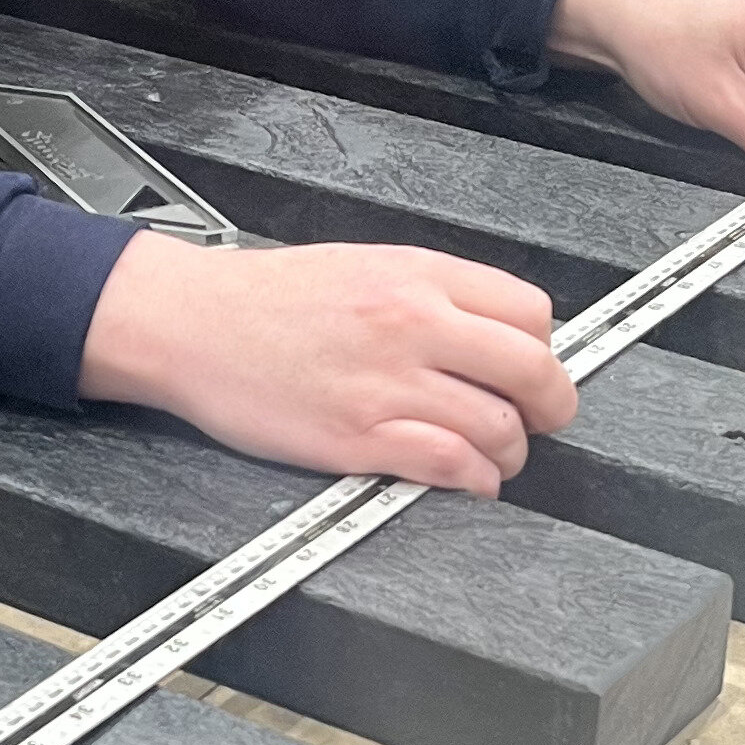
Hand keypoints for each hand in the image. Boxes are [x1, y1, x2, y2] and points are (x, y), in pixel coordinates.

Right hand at [78, 232, 574, 496]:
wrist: (193, 323)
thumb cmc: (266, 299)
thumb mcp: (365, 265)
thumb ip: (432, 295)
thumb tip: (491, 332)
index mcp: (419, 276)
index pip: (530, 313)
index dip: (543, 349)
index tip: (532, 369)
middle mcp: (413, 324)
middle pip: (533, 371)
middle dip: (551, 406)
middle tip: (542, 419)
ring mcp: (389, 384)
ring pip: (499, 427)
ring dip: (511, 452)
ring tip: (497, 456)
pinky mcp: (360, 437)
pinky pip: (451, 464)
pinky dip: (475, 479)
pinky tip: (470, 478)